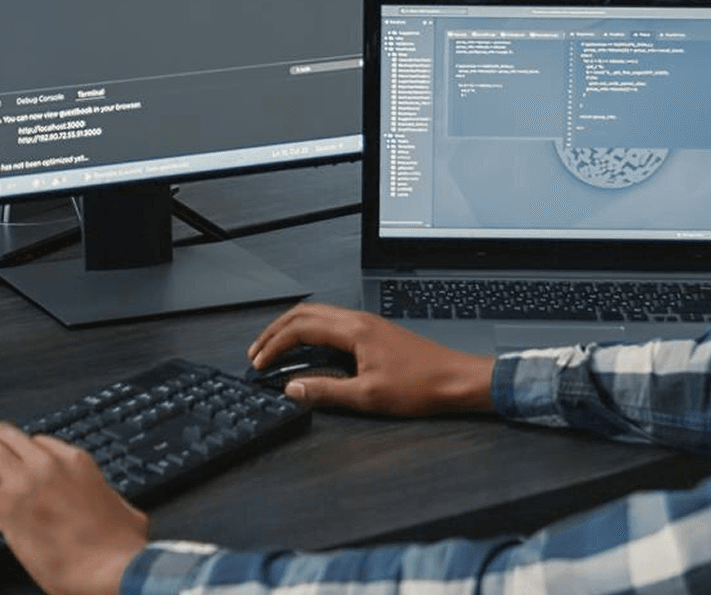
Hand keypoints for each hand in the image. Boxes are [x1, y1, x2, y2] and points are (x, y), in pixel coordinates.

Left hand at [0, 423, 146, 594]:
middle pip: (2, 433)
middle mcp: (49, 462)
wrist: (112, 566)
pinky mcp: (7, 505)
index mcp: (76, 460)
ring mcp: (28, 479)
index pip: (34, 442)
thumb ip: (117, 506)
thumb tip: (124, 516)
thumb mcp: (126, 513)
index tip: (15, 487)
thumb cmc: (120, 547)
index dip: (19, 463)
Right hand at [248, 302, 495, 415]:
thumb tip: (292, 388)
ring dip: (293, 329)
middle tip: (256, 352)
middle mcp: (359, 320)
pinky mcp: (374, 333)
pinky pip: (333, 324)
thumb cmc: (420, 385)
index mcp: (354, 329)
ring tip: (275, 349)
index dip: (274, 344)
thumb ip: (326, 391)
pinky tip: (307, 350)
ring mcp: (367, 324)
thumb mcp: (368, 397)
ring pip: (319, 316)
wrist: (454, 379)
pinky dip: (310, 333)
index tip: (258, 362)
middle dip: (276, 330)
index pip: (301, 327)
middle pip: (306, 313)